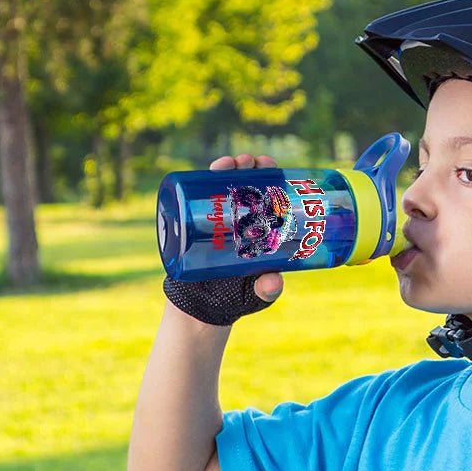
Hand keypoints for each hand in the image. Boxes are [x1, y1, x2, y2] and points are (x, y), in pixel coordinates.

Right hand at [163, 152, 284, 324]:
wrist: (200, 308)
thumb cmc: (235, 299)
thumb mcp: (256, 295)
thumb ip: (266, 290)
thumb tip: (273, 283)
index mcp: (262, 232)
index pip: (271, 199)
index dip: (273, 180)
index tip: (275, 169)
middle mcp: (242, 221)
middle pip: (249, 186)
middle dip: (251, 168)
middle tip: (253, 162)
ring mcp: (218, 221)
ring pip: (224, 187)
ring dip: (229, 168)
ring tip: (231, 163)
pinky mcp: (197, 224)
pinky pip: (201, 199)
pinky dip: (204, 182)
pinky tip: (211, 171)